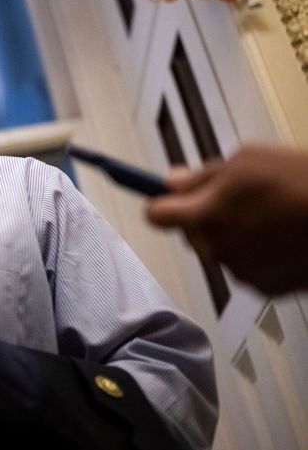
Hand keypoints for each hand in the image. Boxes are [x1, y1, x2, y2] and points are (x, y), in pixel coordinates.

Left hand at [147, 146, 307, 294]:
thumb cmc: (301, 182)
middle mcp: (216, 249)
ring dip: (233, 234)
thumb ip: (202, 175)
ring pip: (221, 250)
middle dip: (204, 215)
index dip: (163, 202)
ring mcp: (242, 272)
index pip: (157, 215)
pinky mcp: (267, 288)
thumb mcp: (246, 160)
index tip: (172, 195)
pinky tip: (283, 237)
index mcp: (203, 217)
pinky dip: (258, 254)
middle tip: (237, 197)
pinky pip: (248, 267)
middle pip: (190, 233)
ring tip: (270, 215)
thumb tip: (173, 181)